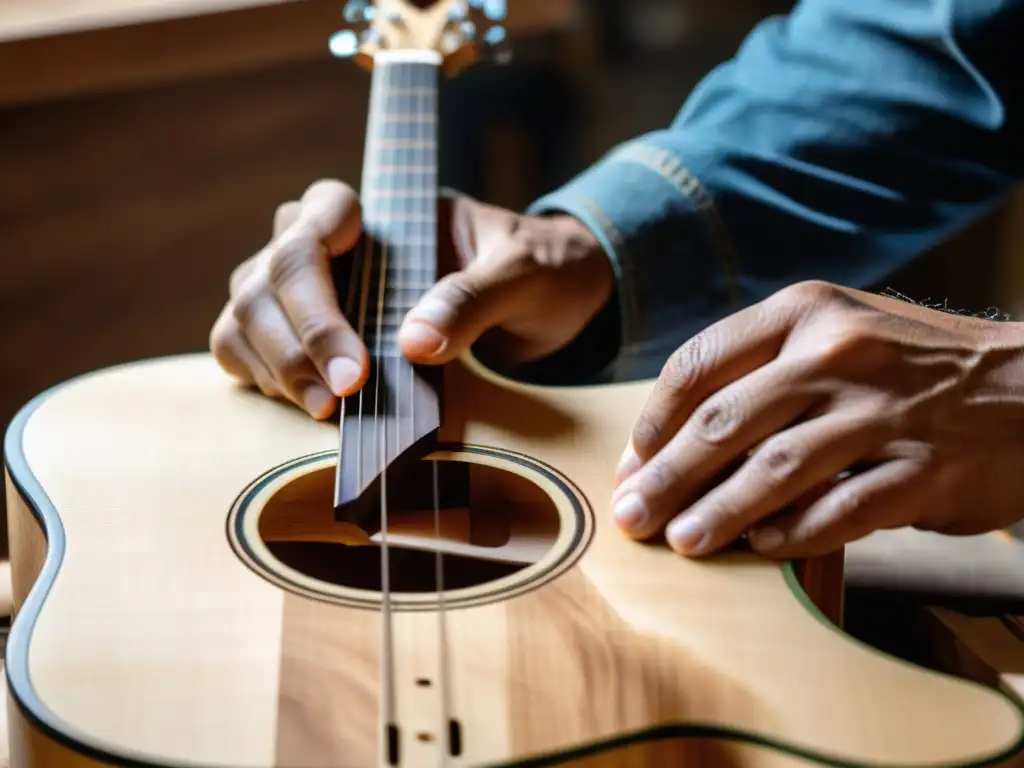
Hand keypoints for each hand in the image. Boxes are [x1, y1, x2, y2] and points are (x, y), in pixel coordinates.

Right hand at [210, 179, 612, 417]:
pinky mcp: (311, 335)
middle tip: (341, 398)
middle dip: (298, 340)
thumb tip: (412, 345)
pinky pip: (249, 347)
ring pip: (247, 312)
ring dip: (272, 363)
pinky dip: (262, 377)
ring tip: (322, 412)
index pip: (315, 220)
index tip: (357, 360)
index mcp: (385, 212)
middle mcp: (337, 245)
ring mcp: (316, 290)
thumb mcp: (525, 275)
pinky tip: (302, 407)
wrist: (553, 300)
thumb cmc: (539, 270)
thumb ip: (472, 298)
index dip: (318, 288)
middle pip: (269, 275)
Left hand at [611, 280, 1023, 558]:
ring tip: (681, 543)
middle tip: (631, 518)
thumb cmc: (910, 367)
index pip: (699, 363)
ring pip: (776, 468)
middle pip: (725, 422)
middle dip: (667, 476)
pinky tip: (761, 549)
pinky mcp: (924, 468)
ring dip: (718, 513)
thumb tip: (672, 441)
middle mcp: (838, 353)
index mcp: (804, 312)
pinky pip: (841, 509)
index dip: (653, 421)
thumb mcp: (837, 333)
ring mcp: (885, 411)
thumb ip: (762, 371)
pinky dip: (794, 533)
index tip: (631, 463)